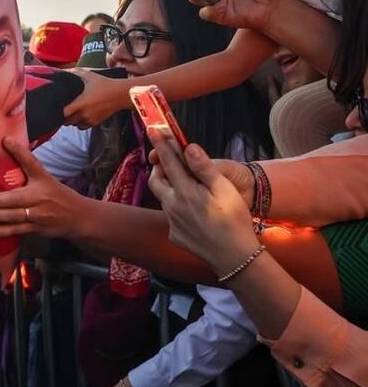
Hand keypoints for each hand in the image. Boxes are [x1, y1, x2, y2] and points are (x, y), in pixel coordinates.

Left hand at [0, 137, 87, 239]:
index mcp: (42, 180)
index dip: (19, 151)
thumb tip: (8, 143)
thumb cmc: (56, 194)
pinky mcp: (37, 229)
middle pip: (14, 198)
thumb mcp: (45, 177)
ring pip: (13, 216)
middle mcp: (40, 197)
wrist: (78, 217)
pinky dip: (2, 231)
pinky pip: (17, 230)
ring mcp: (38, 215)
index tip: (5, 141)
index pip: (30, 163)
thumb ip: (27, 164)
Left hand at [63, 70, 127, 128]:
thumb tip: (64, 70)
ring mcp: (90, 119)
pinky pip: (82, 127)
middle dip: (63, 116)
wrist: (120, 94)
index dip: (58, 110)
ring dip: (71, 120)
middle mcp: (84, 114)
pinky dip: (79, 123)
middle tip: (64, 108)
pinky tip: (80, 116)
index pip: (63, 113)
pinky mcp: (95, 123)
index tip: (58, 105)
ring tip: (72, 112)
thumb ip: (75, 72)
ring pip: (74, 125)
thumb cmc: (105, 83)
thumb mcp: (89, 75)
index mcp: (80, 103)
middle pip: (66, 121)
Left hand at [146, 128, 259, 269]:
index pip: (168, 161)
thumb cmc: (234, 220)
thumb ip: (204, 167)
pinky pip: (172, 217)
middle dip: (159, 167)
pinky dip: (178, 208)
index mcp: (185, 191)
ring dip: (169, 188)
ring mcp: (172, 222)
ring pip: (164, 198)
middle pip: (156, 180)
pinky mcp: (175, 235)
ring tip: (184, 185)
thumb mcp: (223, 189)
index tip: (152, 129)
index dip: (161, 144)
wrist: (234, 257)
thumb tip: (188, 147)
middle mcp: (172, 206)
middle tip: (167, 160)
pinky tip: (195, 213)